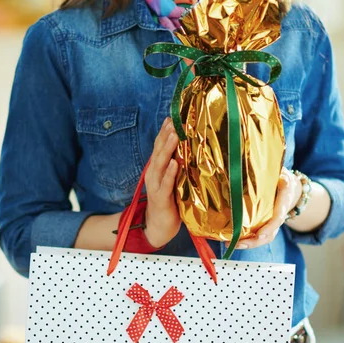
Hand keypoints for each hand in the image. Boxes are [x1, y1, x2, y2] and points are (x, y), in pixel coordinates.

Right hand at [144, 117, 180, 247]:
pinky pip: (165, 183)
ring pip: (160, 164)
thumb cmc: (169, 201)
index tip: (171, 117)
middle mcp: (154, 174)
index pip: (160, 146)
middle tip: (173, 122)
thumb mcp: (173, 180)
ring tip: (174, 136)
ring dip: (167, 149)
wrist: (159, 225)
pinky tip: (175, 163)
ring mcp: (156, 185)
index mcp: (157, 168)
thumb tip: (190, 149)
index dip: (164, 132)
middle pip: (159, 151)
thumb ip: (178, 166)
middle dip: (165, 136)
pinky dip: (170, 173)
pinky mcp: (161, 197)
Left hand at [226, 167, 302, 249]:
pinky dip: (249, 240)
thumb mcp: (278, 168)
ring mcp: (275, 219)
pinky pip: (261, 234)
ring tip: (234, 244)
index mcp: (285, 193)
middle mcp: (282, 210)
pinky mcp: (268, 224)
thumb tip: (246, 159)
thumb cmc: (280, 175)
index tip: (261, 234)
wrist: (291, 186)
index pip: (280, 212)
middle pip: (272, 230)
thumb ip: (268, 168)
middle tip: (240, 243)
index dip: (271, 224)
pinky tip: (236, 241)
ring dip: (251, 243)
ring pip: (267, 236)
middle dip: (257, 240)